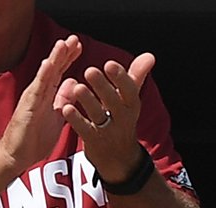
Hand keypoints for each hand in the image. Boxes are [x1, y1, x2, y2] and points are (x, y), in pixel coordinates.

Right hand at [0, 35, 81, 174]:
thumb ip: (64, 100)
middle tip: (74, 38)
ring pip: (45, 73)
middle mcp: (39, 91)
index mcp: (47, 95)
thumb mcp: (57, 117)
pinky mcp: (28, 104)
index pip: (59, 72)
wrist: (16, 155)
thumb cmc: (34, 138)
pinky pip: (37, 87)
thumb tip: (73, 84)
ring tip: (63, 43)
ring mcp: (33, 96)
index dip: (68, 58)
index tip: (78, 45)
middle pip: (53, 68)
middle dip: (64, 52)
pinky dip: (43, 73)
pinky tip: (49, 62)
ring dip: (54, 57)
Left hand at [55, 53, 155, 182]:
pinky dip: (75, 120)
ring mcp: (107, 131)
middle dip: (103, 86)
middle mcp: (122, 118)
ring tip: (78, 87)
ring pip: (98, 115)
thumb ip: (136, 76)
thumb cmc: (122, 120)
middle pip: (113, 102)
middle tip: (90, 70)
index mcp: (131, 105)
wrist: (120, 160)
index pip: (129, 90)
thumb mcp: (130, 101)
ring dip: (88, 101)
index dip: (120, 78)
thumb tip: (149, 55)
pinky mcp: (93, 142)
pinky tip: (66, 108)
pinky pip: (84, 130)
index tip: (110, 63)